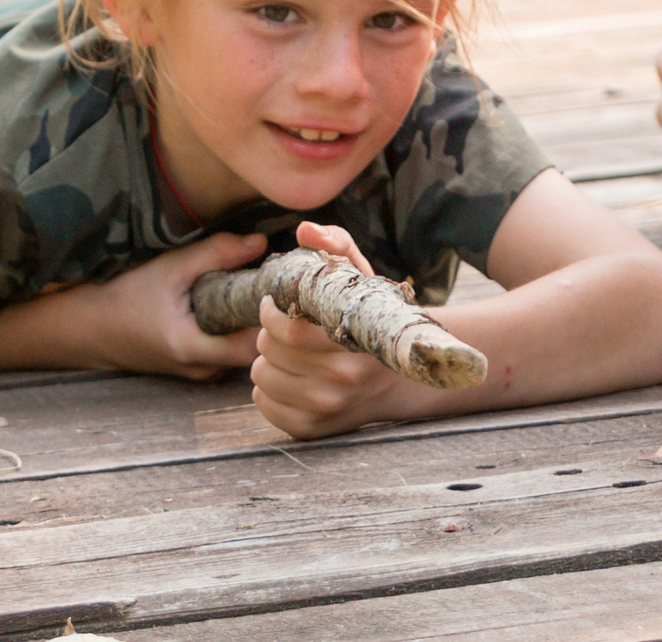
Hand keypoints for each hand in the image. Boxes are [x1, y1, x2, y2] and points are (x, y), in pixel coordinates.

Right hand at [94, 229, 266, 379]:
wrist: (88, 326)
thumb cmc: (124, 296)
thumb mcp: (170, 268)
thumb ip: (215, 254)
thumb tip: (259, 243)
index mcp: (191, 348)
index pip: (253, 346)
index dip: (270, 320)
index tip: (276, 288)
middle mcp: (198, 369)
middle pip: (251, 352)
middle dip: (264, 321)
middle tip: (270, 286)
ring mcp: (195, 373)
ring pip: (239, 354)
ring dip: (249, 326)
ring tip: (252, 292)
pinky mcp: (192, 368)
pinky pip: (225, 354)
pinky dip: (233, 332)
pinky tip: (231, 305)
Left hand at [250, 221, 405, 437]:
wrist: (401, 378)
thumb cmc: (371, 318)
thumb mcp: (362, 276)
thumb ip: (336, 244)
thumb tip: (305, 230)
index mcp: (352, 342)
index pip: (288, 331)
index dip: (270, 312)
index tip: (274, 303)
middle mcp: (341, 382)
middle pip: (268, 352)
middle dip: (269, 333)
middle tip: (286, 328)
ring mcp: (327, 409)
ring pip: (260, 377)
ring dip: (265, 359)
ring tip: (287, 352)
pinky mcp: (313, 430)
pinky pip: (263, 404)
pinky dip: (267, 388)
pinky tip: (288, 375)